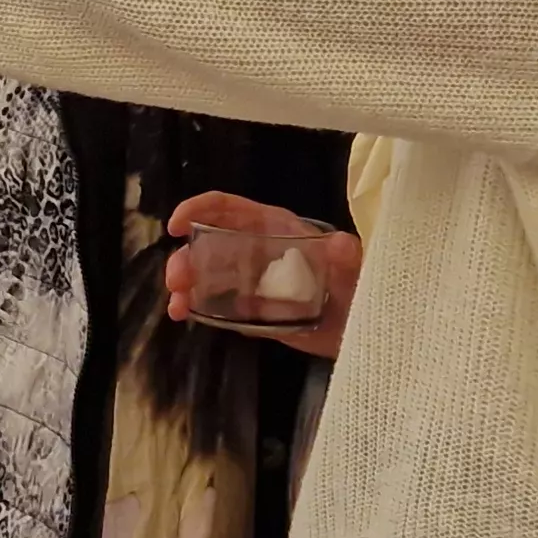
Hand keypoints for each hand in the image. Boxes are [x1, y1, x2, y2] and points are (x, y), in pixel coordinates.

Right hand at [161, 191, 359, 360]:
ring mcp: (249, 279)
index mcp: (274, 229)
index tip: (177, 225)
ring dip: (184, 284)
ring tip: (177, 305)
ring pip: (205, 272)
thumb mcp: (353, 270)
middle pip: (209, 242)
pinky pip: (214, 302)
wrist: (361, 328)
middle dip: (186, 257)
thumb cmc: (357, 288)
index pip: (230, 209)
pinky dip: (193, 305)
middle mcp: (256, 249)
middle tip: (176, 280)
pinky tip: (182, 315)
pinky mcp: (248, 308)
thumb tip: (340, 242)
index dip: (199, 209)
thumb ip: (346, 257)